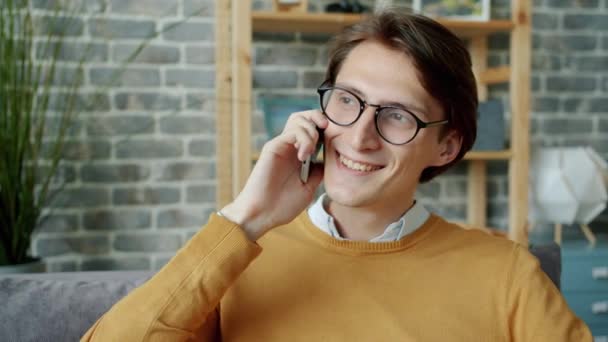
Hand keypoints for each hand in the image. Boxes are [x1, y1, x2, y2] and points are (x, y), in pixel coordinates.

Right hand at [221, 110, 327, 240]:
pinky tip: (303, 155)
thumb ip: (318, 172)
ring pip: (299, 119)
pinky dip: (304, 139)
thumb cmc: (282, 206)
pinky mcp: (273, 147)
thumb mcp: (309, 188)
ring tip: (310, 151)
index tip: (336, 137)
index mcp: (299, 156)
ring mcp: (281, 146)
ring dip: (311, 130)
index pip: (313, 130)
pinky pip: (292, 131)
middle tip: (327, 128)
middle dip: (319, 117)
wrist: (263, 215)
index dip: (325, 128)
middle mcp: (290, 147)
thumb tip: (329, 159)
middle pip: (304, 117)